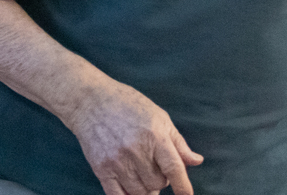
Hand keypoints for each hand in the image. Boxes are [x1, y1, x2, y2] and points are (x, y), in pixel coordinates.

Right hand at [65, 79, 202, 194]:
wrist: (89, 100)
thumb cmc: (127, 104)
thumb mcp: (158, 116)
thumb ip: (178, 142)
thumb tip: (197, 161)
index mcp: (154, 135)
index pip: (174, 169)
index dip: (183, 187)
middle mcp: (136, 150)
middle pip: (158, 184)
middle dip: (161, 180)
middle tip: (154, 167)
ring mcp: (118, 161)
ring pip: (140, 193)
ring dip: (145, 189)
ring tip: (141, 174)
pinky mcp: (102, 168)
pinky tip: (130, 187)